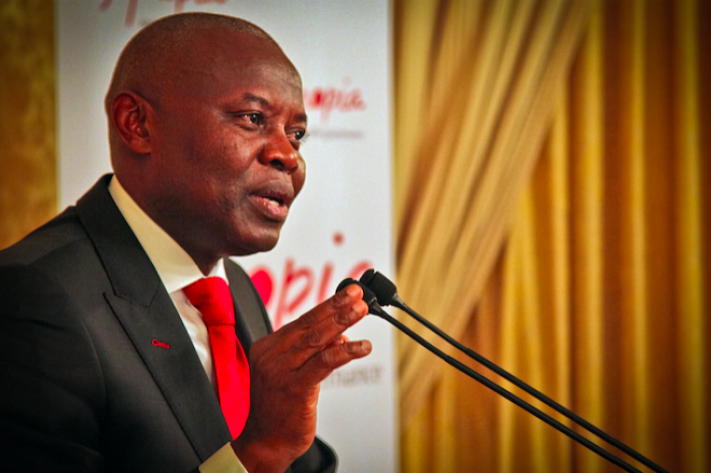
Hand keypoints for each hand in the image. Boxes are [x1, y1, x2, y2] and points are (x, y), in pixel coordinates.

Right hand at [232, 283, 371, 472]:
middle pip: (309, 325)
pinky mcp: (294, 388)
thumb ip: (312, 353)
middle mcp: (271, 356)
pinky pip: (324, 363)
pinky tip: (362, 347)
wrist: (263, 443)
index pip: (301, 321)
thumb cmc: (277, 409)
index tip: (347, 294)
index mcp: (267, 348)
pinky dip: (345, 351)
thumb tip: (339, 333)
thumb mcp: (293, 374)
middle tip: (356, 295)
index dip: (327, 306)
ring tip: (360, 311)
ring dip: (342, 322)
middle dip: (336, 307)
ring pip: (317, 339)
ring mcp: (281, 371)